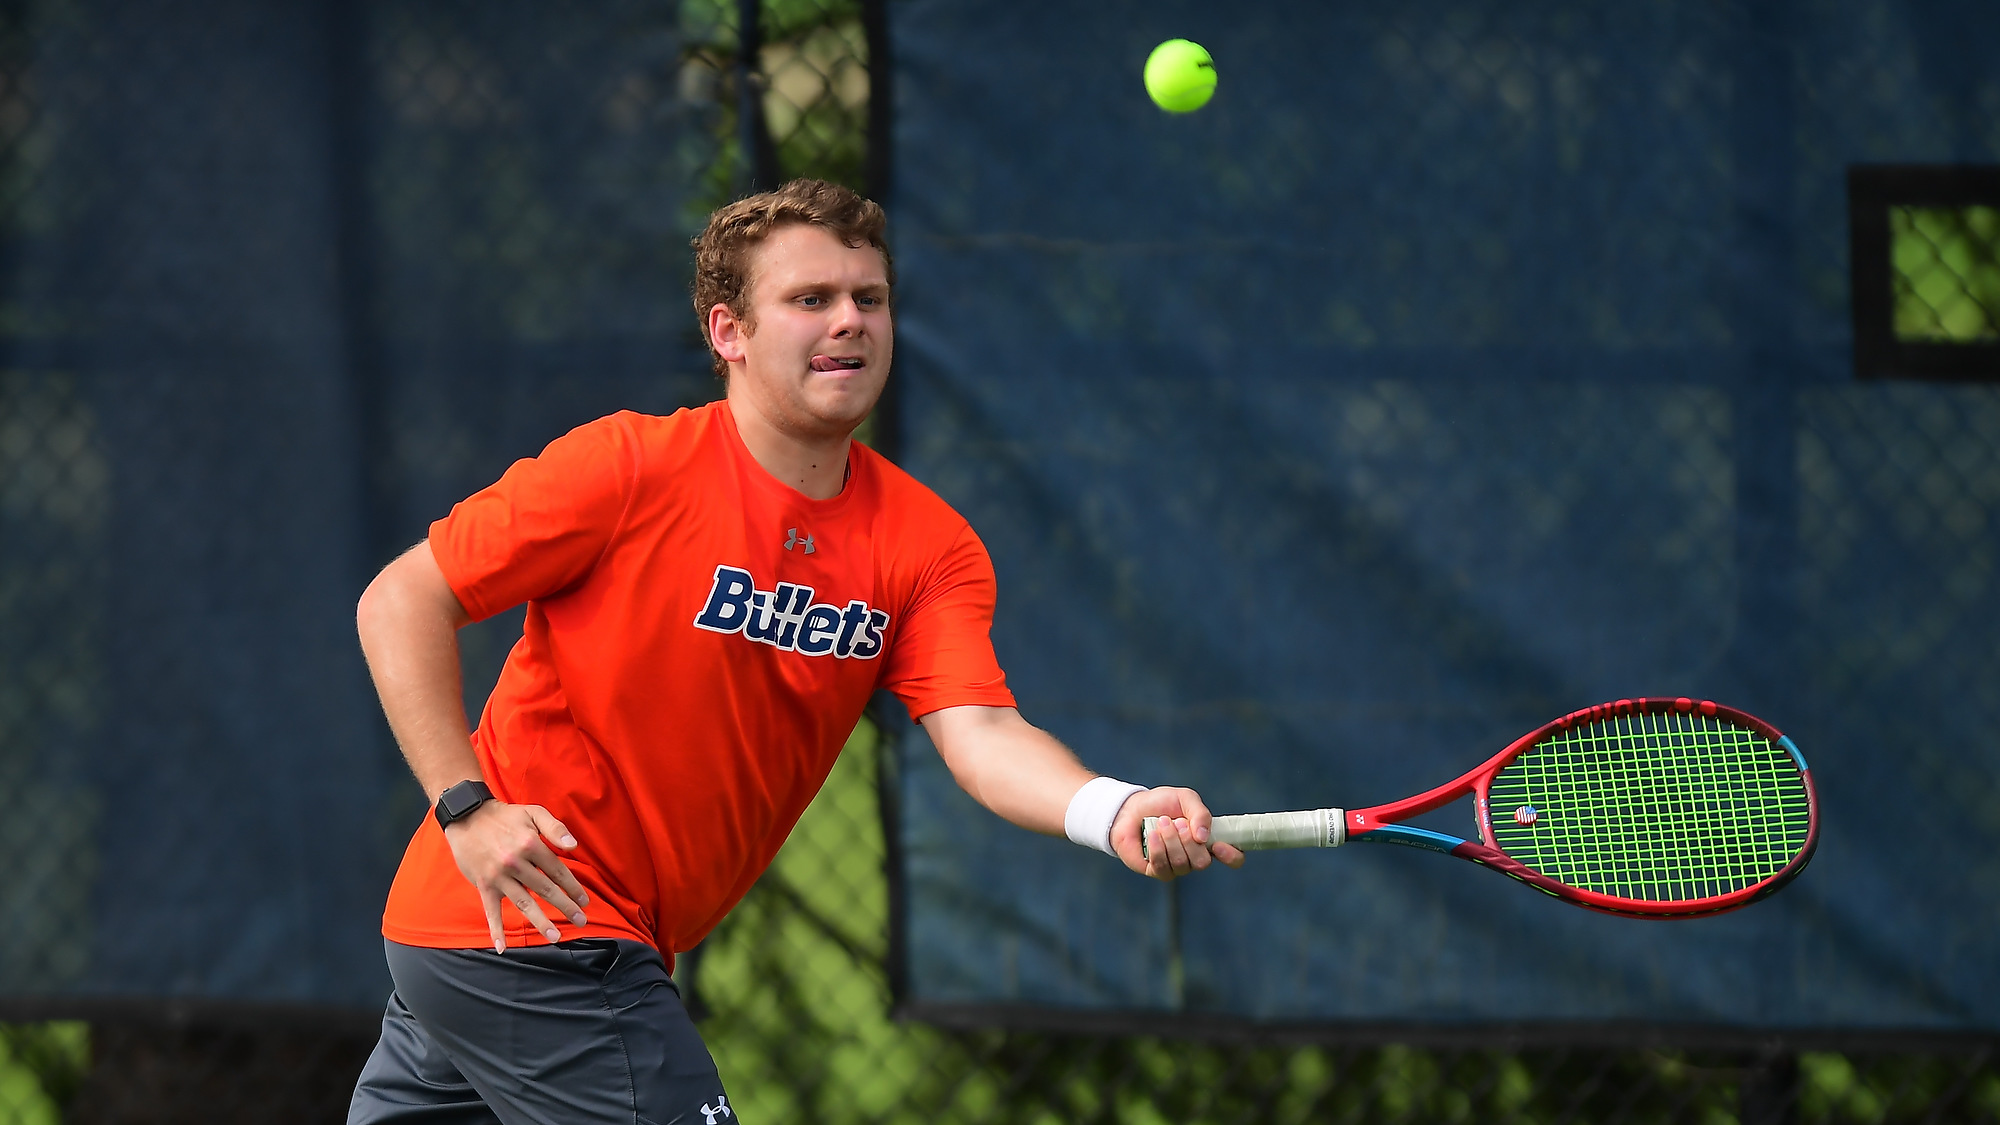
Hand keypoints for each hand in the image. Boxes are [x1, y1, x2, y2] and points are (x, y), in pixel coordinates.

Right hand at [441, 800, 590, 951]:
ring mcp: (499, 876)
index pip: (557, 871)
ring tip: (556, 937)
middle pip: (545, 889)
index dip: (573, 887)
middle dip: (565, 906)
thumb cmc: (504, 816)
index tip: (584, 900)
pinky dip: (496, 930)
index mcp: (530, 844)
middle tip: (581, 920)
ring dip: (541, 922)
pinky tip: (502, 947)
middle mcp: (515, 862)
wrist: (467, 816)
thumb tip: (573, 846)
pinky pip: (491, 911)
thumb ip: (555, 828)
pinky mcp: (484, 885)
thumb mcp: (533, 813)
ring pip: (524, 903)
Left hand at [1108, 786, 1245, 880]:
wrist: (1131, 808)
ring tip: (1161, 823)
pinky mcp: (1157, 871)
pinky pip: (1162, 867)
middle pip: (1203, 862)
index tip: (1219, 845)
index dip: (1231, 856)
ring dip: (1171, 840)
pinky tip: (1152, 835)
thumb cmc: (1161, 803)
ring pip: (1182, 864)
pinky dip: (1158, 848)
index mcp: (1208, 840)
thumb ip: (1200, 813)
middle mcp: (1195, 857)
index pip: (1233, 858)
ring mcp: (1176, 866)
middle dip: (1188, 841)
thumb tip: (1204, 837)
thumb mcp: (1185, 798)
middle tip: (1177, 822)